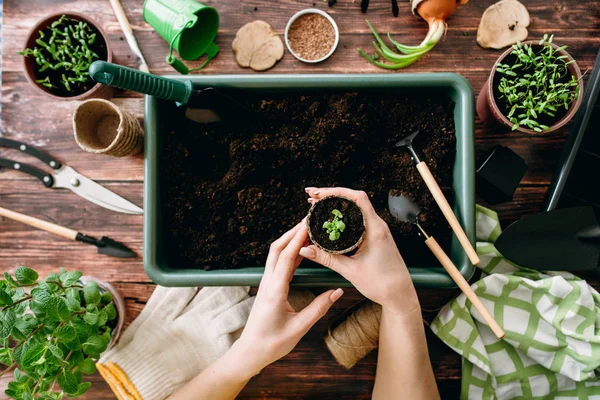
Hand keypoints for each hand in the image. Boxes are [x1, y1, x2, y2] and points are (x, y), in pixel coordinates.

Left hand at [231, 221, 343, 377]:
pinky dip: (289, 251)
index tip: (309, 224)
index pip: (287, 257)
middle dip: (293, 231)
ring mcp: (266, 283)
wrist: (251, 352)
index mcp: (275, 290)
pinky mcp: (268, 286)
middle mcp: (268, 282)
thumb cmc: (272, 343)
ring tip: (307, 229)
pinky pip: (277, 263)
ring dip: (290, 239)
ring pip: (276, 253)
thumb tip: (337, 292)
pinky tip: (301, 249)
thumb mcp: (299, 328)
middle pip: (277, 248)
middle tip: (309, 219)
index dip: (299, 238)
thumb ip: (318, 308)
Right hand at [301, 187, 418, 314]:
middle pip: (354, 199)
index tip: (319, 193)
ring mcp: (377, 230)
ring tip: (317, 203)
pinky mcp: (375, 236)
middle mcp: (378, 225)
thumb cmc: (382, 283)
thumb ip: (326, 258)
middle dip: (331, 195)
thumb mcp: (350, 270)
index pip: (357, 198)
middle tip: (311, 196)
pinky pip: (357, 219)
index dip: (336, 191)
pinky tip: (331, 218)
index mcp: (375, 229)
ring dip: (336, 204)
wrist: (400, 295)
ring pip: (355, 208)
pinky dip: (343, 215)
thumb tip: (305, 250)